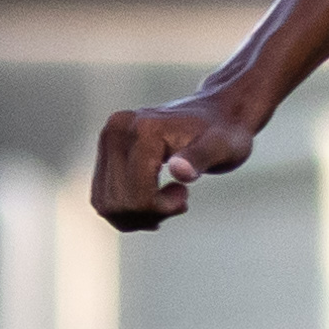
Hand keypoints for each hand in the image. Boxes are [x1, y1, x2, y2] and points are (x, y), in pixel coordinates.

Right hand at [91, 95, 260, 230]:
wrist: (216, 112)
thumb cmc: (225, 133)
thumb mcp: (223, 148)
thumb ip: (200, 159)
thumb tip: (179, 172)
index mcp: (142, 130)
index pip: (137, 194)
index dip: (162, 208)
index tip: (185, 195)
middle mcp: (116, 130)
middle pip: (118, 203)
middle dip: (149, 214)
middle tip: (180, 199)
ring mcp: (107, 139)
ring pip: (106, 205)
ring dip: (138, 216)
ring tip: (168, 200)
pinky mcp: (105, 150)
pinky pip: (104, 198)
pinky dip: (129, 210)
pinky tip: (155, 200)